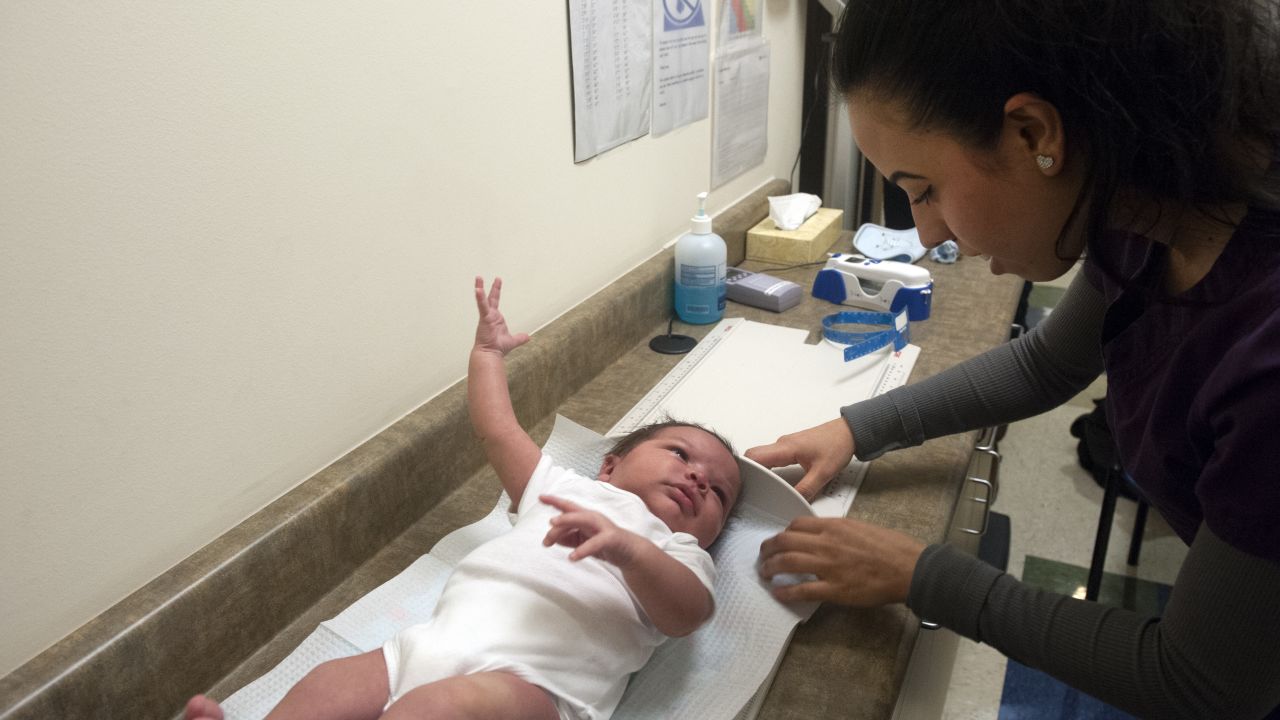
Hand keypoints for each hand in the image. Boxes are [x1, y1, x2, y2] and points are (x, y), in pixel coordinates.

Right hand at [473, 276, 529, 355]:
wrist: (490, 353)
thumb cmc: (497, 347)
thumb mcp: (512, 340)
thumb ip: (520, 338)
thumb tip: (527, 337)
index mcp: (495, 318)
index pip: (495, 302)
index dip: (496, 291)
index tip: (497, 282)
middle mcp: (490, 316)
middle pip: (490, 298)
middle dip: (490, 287)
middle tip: (486, 277)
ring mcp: (486, 317)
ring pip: (483, 300)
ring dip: (480, 289)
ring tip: (478, 278)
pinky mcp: (484, 319)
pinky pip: (482, 306)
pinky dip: (480, 298)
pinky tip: (478, 290)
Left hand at [541, 495, 645, 566]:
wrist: (629, 552)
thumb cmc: (604, 544)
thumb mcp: (582, 542)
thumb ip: (568, 539)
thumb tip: (552, 539)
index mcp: (586, 517)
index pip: (568, 506)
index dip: (555, 501)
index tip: (540, 497)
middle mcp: (593, 518)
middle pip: (572, 514)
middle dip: (558, 520)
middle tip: (545, 540)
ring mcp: (603, 526)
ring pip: (583, 520)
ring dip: (567, 523)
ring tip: (553, 532)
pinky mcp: (610, 538)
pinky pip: (594, 543)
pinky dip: (583, 549)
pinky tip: (572, 557)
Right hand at [744, 418, 855, 500]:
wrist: (849, 431)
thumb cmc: (837, 445)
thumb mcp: (824, 473)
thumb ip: (807, 489)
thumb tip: (794, 501)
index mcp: (786, 448)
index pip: (755, 456)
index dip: (745, 470)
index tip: (743, 483)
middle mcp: (782, 444)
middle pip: (754, 456)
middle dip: (749, 471)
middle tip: (749, 488)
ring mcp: (785, 444)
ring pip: (763, 456)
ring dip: (759, 470)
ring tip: (760, 486)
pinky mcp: (790, 447)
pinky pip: (771, 456)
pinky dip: (768, 467)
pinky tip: (773, 479)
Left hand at [758, 516, 924, 605]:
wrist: (908, 567)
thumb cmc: (891, 547)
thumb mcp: (861, 528)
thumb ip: (839, 531)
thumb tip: (825, 536)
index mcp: (834, 526)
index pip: (797, 524)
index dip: (784, 532)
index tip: (781, 539)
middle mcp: (826, 543)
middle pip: (785, 541)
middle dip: (769, 548)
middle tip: (763, 555)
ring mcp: (828, 566)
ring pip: (787, 562)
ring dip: (771, 568)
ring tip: (765, 573)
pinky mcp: (834, 589)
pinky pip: (802, 590)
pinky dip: (786, 592)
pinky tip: (778, 593)